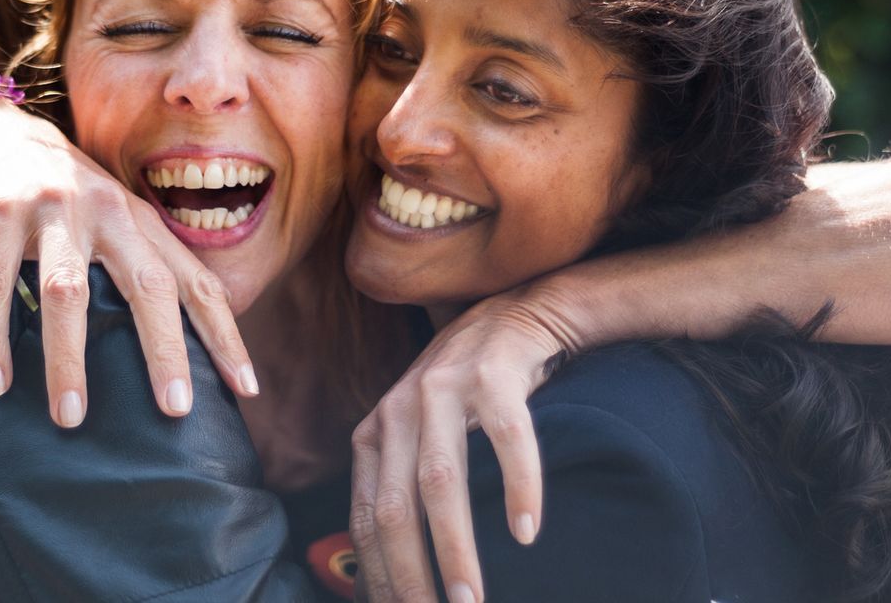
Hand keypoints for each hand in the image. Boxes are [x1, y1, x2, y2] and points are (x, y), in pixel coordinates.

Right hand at [0, 97, 257, 426]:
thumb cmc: (61, 193)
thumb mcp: (112, 218)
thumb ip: (141, 266)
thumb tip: (177, 349)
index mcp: (140, 221)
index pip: (196, 282)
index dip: (225, 334)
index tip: (247, 389)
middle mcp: (106, 212)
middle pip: (147, 286)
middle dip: (165, 349)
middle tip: (176, 409)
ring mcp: (53, 210)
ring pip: (68, 293)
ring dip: (69, 358)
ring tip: (70, 417)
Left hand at [350, 288, 586, 602]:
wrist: (516, 315)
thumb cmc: (466, 395)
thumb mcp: (418, 437)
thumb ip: (399, 490)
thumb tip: (387, 575)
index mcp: (374, 434)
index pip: (364, 520)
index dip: (378, 576)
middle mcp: (398, 410)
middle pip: (394, 508)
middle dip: (411, 575)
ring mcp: (444, 387)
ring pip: (440, 480)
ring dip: (455, 548)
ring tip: (472, 599)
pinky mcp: (493, 373)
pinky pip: (506, 437)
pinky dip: (517, 486)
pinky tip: (526, 531)